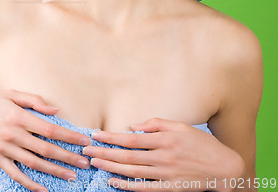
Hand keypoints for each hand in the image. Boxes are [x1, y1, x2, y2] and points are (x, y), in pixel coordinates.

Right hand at [0, 89, 91, 191]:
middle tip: (85, 162)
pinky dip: (30, 184)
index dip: (69, 136)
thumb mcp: (11, 93)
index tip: (84, 141)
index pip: (50, 129)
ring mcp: (5, 149)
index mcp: (19, 117)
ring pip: (34, 163)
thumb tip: (56, 110)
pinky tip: (43, 189)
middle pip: (46, 149)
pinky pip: (16, 174)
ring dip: (55, 171)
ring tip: (72, 176)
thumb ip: (34, 100)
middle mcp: (14, 135)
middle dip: (68, 156)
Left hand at [83, 117, 244, 190]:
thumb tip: (134, 126)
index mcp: (165, 139)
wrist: (223, 168)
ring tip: (94, 162)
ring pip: (132, 172)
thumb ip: (157, 124)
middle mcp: (163, 157)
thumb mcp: (181, 126)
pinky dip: (127, 186)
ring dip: (111, 167)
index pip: (131, 138)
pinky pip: (144, 188)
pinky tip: (113, 181)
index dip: (111, 137)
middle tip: (86, 150)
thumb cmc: (201, 143)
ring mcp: (165, 174)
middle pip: (127, 156)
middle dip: (105, 152)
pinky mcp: (169, 188)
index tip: (96, 135)